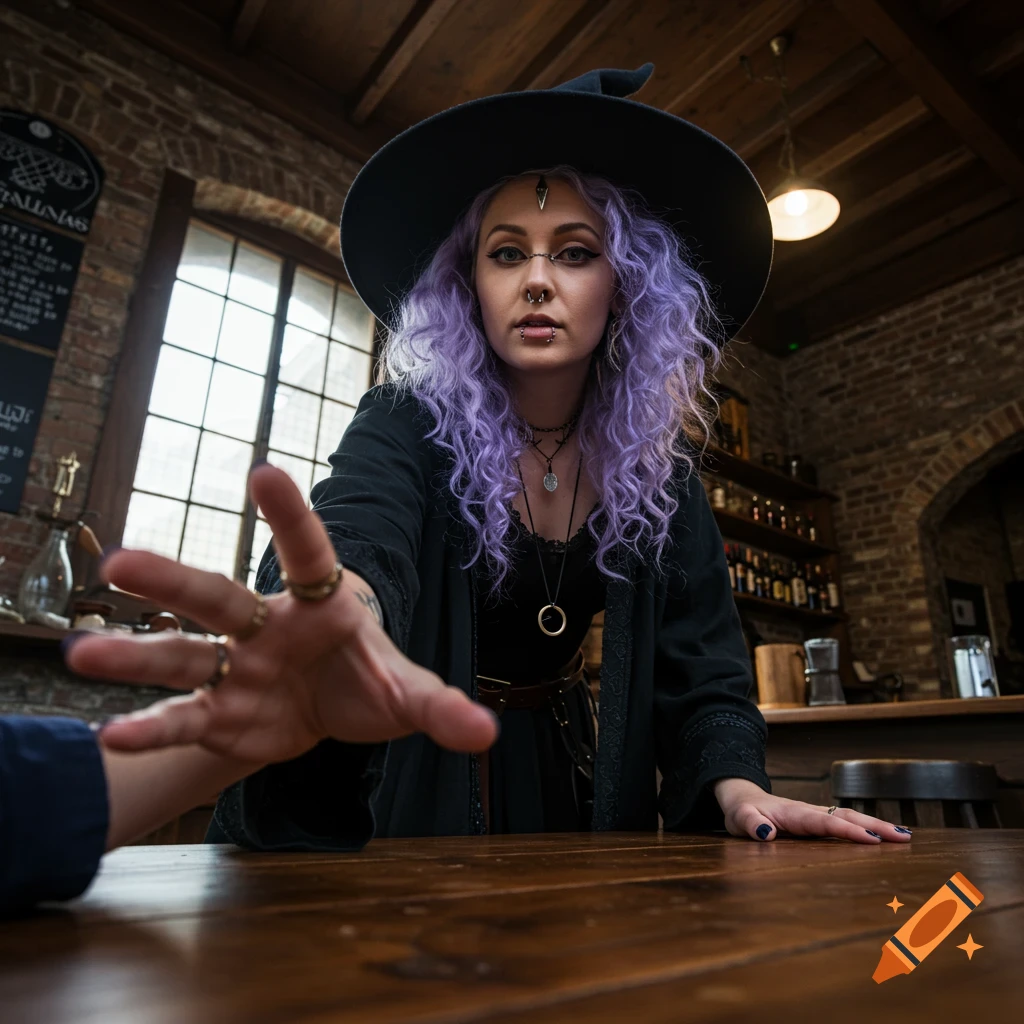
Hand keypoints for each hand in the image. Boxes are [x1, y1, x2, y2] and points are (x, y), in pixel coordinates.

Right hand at [65, 463, 498, 763]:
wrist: (334, 711)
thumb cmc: (370, 680)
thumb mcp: (410, 693)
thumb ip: (441, 707)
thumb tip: (487, 731)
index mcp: (323, 605)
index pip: (308, 553)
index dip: (289, 517)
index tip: (264, 471)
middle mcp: (270, 628)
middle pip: (219, 599)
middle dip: (173, 581)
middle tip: (119, 562)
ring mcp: (239, 670)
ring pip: (184, 654)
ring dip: (136, 655)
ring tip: (81, 655)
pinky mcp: (222, 713)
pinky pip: (183, 716)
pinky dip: (151, 727)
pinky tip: (110, 738)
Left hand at [713, 778, 912, 844]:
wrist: (742, 799)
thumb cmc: (741, 812)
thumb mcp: (739, 819)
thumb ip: (751, 824)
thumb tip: (766, 833)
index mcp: (794, 814)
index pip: (825, 822)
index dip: (848, 831)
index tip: (872, 839)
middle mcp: (810, 812)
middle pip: (846, 817)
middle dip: (875, 826)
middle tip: (904, 837)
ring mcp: (816, 815)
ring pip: (849, 818)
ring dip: (876, 825)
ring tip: (905, 836)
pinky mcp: (818, 820)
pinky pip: (845, 822)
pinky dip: (866, 827)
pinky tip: (884, 836)